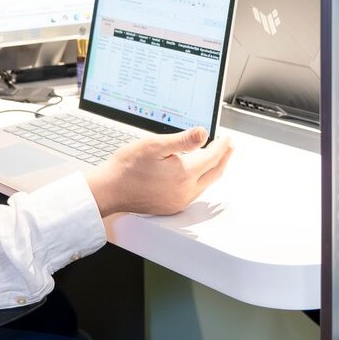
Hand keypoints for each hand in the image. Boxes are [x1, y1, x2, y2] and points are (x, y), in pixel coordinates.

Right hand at [85, 126, 232, 217]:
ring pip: (205, 183)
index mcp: (183, 174)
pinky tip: (196, 173)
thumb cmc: (127, 167)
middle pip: (213, 173)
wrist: (109, 190)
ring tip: (216, 156)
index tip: (227, 138)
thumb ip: (183, 140)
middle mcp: (184, 191)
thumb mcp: (155, 145)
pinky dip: (201, 179)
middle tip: (229, 146)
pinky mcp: (170, 206)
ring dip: (213, 169)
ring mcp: (177, 201)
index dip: (222, 146)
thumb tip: (204, 133)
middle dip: (223, 158)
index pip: (212, 158)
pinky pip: (193, 192)